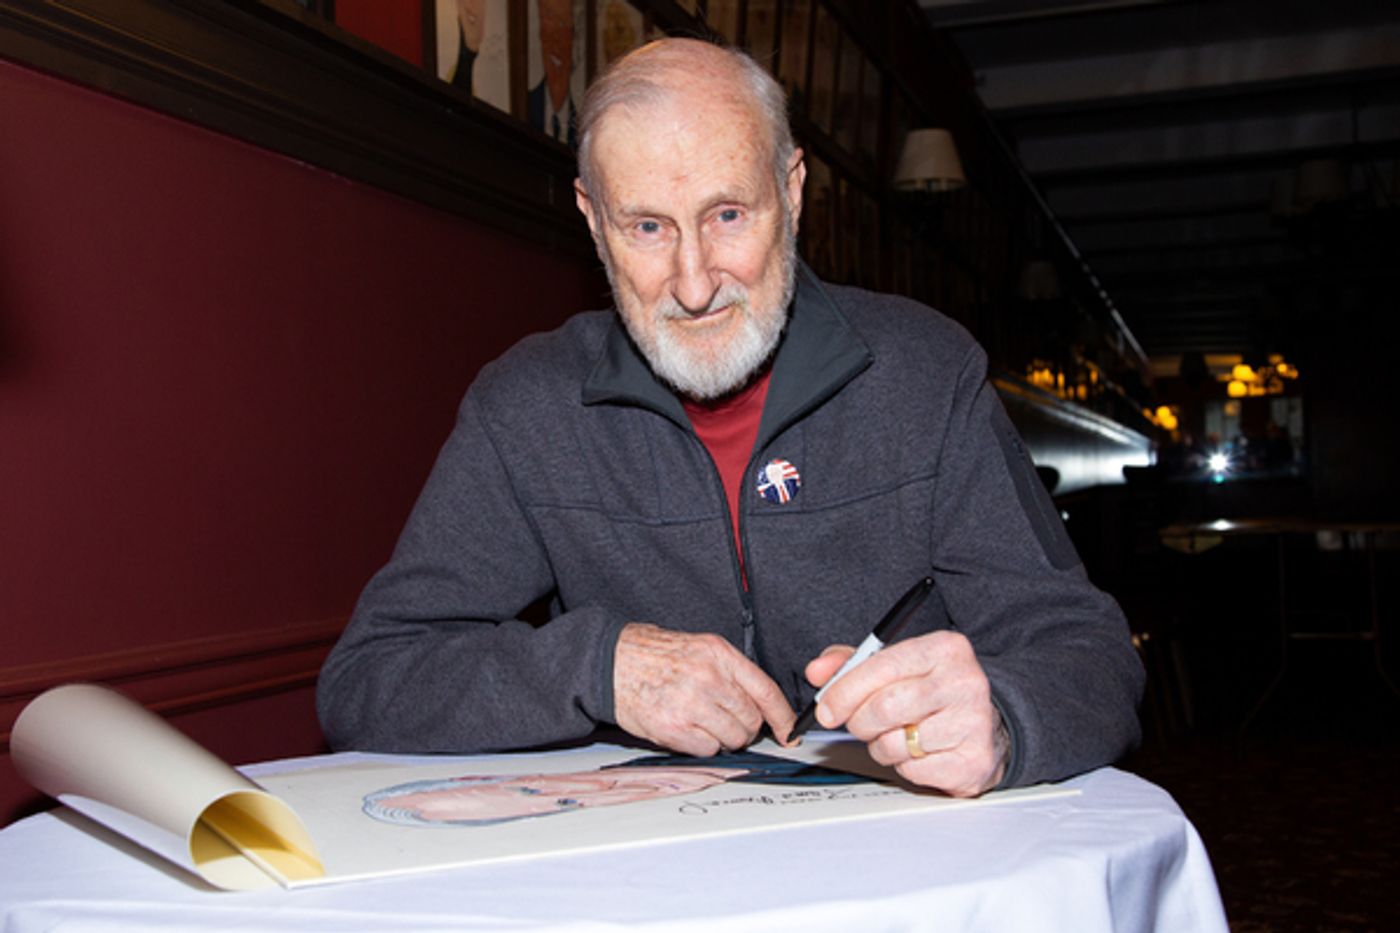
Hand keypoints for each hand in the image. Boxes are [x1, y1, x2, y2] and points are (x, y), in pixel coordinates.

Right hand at [613, 622, 796, 755]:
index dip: (782, 715)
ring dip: (725, 737)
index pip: (765, 690)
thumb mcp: (700, 648)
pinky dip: (703, 745)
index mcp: (719, 655)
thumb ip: (731, 672)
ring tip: (705, 723)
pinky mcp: (673, 728)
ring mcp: (691, 704)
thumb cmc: (655, 655)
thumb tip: (760, 704)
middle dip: (745, 727)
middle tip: (727, 720)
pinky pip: (708, 749)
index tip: (789, 730)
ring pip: (733, 738)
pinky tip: (688, 729)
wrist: (612, 661)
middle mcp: (708, 678)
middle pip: (751, 720)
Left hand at [806, 631, 1006, 796]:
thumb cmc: (934, 693)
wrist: (990, 726)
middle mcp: (964, 682)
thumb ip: (853, 663)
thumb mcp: (898, 665)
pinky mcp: (973, 761)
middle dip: (859, 721)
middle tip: (857, 725)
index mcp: (945, 649)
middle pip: (885, 707)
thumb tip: (817, 671)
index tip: (826, 707)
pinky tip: (916, 751)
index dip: (844, 689)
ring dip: (881, 746)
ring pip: (895, 742)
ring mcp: (973, 723)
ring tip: (892, 736)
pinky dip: (903, 765)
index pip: (882, 666)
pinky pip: (914, 769)